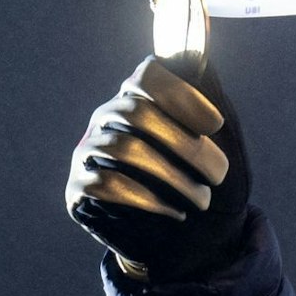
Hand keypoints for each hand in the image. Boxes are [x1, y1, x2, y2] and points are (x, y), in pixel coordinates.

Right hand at [65, 56, 251, 281]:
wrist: (151, 229)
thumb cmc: (178, 174)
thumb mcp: (195, 142)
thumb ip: (200, 113)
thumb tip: (211, 67)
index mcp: (134, 95)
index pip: (147, 76)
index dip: (182, 95)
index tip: (216, 124)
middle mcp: (106, 116)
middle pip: (138, 113)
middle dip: (185, 145)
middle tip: (218, 174)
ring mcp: (87, 149)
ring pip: (125, 149)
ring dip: (172, 176)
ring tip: (201, 199)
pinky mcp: (77, 185)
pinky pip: (107, 183)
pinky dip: (147, 200)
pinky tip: (175, 213)